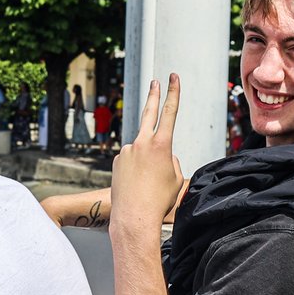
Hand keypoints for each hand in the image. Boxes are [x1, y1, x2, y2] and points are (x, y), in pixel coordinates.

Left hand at [111, 75, 183, 233]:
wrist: (134, 217)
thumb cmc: (160, 200)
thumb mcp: (176, 179)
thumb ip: (171, 160)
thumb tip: (161, 153)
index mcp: (162, 145)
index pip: (170, 112)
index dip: (173, 93)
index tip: (173, 77)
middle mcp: (142, 143)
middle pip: (149, 112)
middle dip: (154, 96)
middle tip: (155, 81)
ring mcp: (127, 151)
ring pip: (143, 151)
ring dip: (147, 164)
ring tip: (147, 185)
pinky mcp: (117, 160)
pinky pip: (131, 162)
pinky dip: (136, 171)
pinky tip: (136, 185)